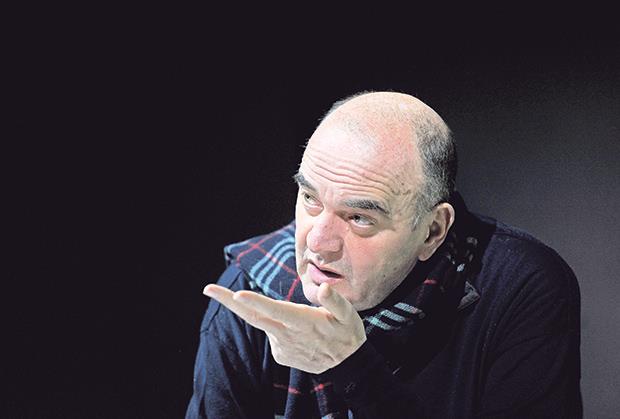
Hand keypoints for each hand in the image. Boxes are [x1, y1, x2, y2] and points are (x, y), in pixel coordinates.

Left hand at [203, 282, 366, 373]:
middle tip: (207, 289)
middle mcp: (287, 335)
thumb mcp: (348, 314)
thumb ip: (334, 301)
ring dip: (257, 311)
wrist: (347, 364)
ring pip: (263, 323)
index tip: (237, 294)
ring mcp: (281, 347)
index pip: (274, 310)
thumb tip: (324, 288)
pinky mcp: (280, 354)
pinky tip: (300, 332)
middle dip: (228, 302)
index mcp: (301, 321)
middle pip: (253, 317)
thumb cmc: (347, 332)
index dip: (255, 302)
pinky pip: (274, 334)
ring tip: (287, 315)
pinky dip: (278, 326)